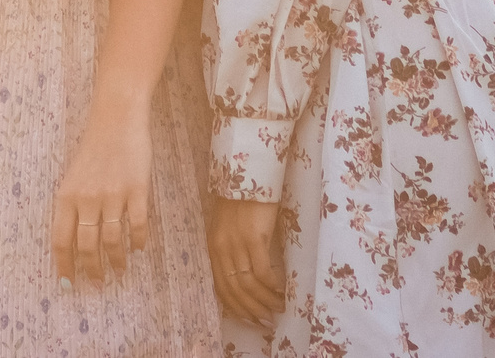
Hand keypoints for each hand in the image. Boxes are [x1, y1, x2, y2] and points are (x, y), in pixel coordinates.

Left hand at [52, 101, 151, 286]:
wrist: (117, 118)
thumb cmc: (94, 147)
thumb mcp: (74, 177)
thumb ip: (73, 206)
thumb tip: (74, 242)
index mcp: (66, 196)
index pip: (61, 240)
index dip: (64, 266)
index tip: (68, 285)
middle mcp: (87, 198)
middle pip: (87, 246)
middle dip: (92, 271)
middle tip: (97, 284)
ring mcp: (113, 195)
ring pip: (112, 241)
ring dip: (116, 261)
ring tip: (119, 271)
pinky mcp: (137, 190)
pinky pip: (137, 225)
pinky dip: (138, 241)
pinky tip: (139, 249)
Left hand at [206, 196, 285, 324]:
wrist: (248, 173)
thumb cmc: (241, 198)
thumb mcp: (227, 226)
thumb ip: (231, 249)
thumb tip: (244, 275)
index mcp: (213, 246)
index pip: (221, 287)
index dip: (236, 307)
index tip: (250, 319)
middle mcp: (223, 248)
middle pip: (236, 290)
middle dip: (252, 310)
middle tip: (267, 320)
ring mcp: (238, 244)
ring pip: (250, 284)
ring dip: (265, 301)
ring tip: (278, 308)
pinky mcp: (255, 238)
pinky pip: (263, 271)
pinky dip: (272, 286)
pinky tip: (281, 291)